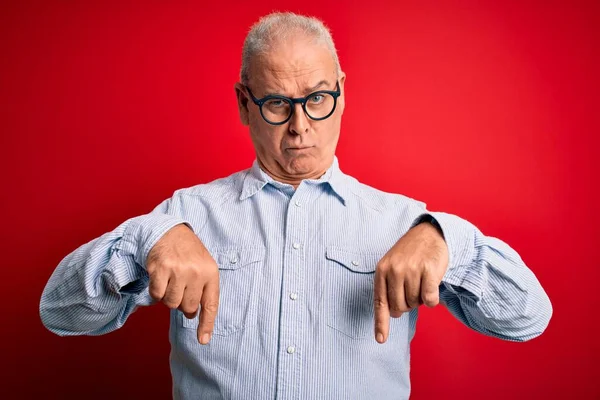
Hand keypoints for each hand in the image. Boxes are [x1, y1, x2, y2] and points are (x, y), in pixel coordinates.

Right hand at [146, 223, 218, 344]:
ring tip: (171, 281)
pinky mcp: (160, 269)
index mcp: (211, 273)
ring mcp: (178, 271)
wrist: (170, 231)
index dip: (206, 324)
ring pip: (171, 303)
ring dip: (168, 297)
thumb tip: (193, 316)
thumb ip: (203, 290)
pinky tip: (160, 278)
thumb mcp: (204, 267)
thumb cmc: (188, 254)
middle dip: (182, 303)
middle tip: (180, 289)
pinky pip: (157, 295)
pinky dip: (156, 291)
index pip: (210, 304)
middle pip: (187, 307)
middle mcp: (196, 272)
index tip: (203, 340)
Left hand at [373, 221, 448, 343]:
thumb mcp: (392, 266)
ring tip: (421, 280)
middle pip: (400, 307)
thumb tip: (394, 315)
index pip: (380, 302)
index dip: (381, 323)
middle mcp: (394, 270)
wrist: (429, 233)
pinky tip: (432, 283)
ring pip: (416, 304)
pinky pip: (430, 300)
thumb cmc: (409, 255)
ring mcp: (411, 270)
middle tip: (412, 288)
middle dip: (408, 304)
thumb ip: (389, 289)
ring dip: (420, 298)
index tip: (381, 340)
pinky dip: (432, 298)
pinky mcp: (428, 270)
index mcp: (382, 270)